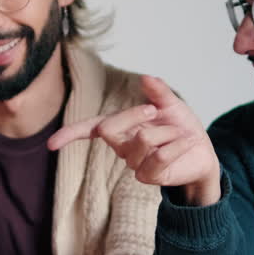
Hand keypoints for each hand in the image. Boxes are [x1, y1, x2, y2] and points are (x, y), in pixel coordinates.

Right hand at [47, 75, 221, 205]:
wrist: (202, 152)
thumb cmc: (181, 127)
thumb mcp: (172, 104)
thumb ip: (158, 92)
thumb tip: (145, 78)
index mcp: (121, 126)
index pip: (89, 130)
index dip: (70, 135)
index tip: (52, 144)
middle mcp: (123, 145)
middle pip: (108, 129)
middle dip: (132, 114)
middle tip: (153, 110)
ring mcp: (134, 163)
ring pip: (141, 140)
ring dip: (166, 132)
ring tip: (179, 133)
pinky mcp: (150, 176)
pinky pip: (159, 157)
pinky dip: (177, 145)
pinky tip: (187, 141)